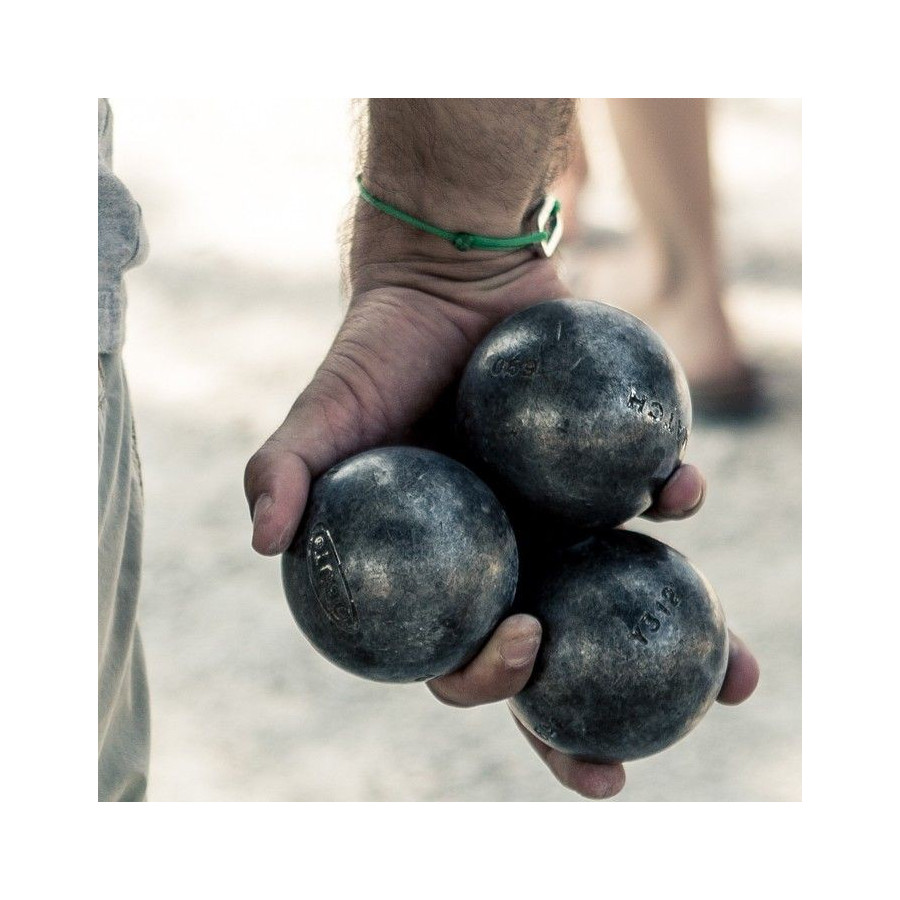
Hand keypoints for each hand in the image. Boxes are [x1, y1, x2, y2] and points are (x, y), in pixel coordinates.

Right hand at [243, 249, 756, 797]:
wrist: (442, 282)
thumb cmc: (378, 355)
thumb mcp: (321, 412)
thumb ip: (283, 472)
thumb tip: (260, 542)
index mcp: (448, 574)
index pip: (462, 657)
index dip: (489, 681)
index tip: (525, 645)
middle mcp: (513, 559)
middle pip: (558, 661)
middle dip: (591, 729)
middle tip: (629, 768)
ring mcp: (567, 518)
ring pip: (627, 597)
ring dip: (690, 641)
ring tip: (740, 677)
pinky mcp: (608, 469)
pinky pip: (648, 495)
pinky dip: (671, 494)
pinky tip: (681, 491)